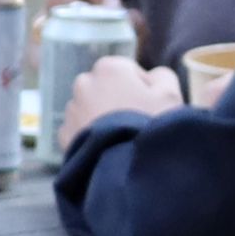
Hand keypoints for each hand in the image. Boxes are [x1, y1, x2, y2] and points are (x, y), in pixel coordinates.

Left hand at [63, 56, 183, 137]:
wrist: (126, 167)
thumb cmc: (151, 126)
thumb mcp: (170, 95)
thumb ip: (162, 76)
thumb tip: (153, 76)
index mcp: (108, 68)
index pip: (129, 70)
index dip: (144, 88)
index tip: (153, 106)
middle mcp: (83, 83)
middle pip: (107, 88)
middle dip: (120, 99)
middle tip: (137, 122)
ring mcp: (71, 110)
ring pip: (91, 108)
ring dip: (103, 117)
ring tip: (122, 138)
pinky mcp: (64, 134)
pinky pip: (81, 130)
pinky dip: (92, 136)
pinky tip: (108, 147)